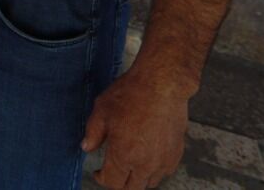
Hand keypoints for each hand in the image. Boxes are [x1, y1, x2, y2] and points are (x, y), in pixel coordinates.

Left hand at [81, 69, 188, 188]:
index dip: (102, 179)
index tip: (98, 172)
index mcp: (123, 156)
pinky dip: (154, 170)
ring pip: (149, 182)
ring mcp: (163, 160)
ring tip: (130, 165)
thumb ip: (93, 133)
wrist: (162, 84)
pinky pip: (164, 171)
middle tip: (113, 172)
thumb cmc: (131, 94)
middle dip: (119, 183)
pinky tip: (148, 157)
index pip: (112, 183)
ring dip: (138, 178)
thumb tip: (86, 148)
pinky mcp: (176, 153)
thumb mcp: (102, 111)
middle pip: (131, 188)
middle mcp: (145, 164)